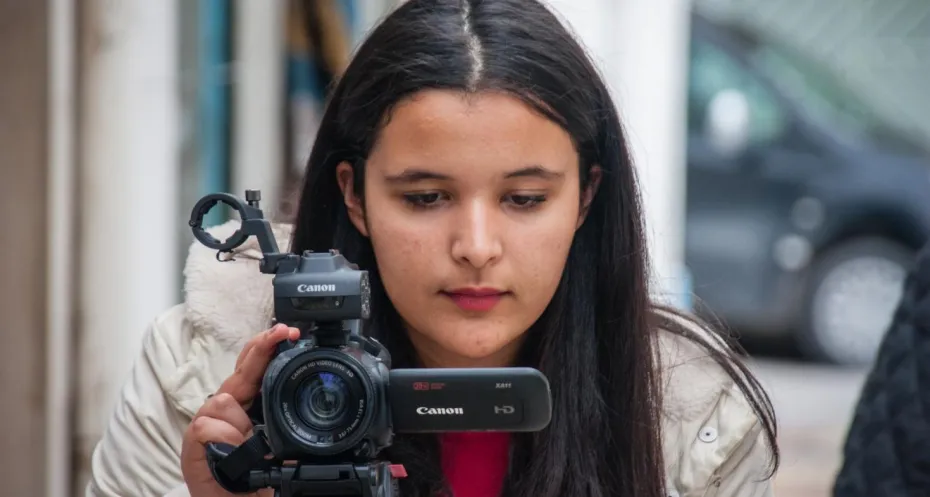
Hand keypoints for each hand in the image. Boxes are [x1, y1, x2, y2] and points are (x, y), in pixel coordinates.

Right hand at [180, 324, 300, 496]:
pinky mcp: (193, 438)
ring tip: (245, 445)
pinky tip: (230, 450)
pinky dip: (223, 439)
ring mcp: (208, 419)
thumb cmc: (251, 472)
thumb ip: (282, 424)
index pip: (256, 366)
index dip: (269, 346)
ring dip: (240, 424)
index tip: (287, 332)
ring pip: (224, 398)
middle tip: (281, 334)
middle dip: (261, 348)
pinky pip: (207, 425)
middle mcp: (227, 406)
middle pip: (241, 369)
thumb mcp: (274, 445)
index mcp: (248, 403)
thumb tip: (305, 411)